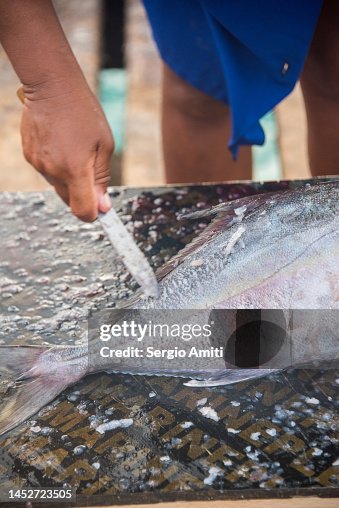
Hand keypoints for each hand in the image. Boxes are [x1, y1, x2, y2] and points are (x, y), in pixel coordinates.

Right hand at [20, 81, 113, 220]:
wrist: (52, 86)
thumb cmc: (83, 112)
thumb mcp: (104, 145)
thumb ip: (102, 178)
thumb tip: (102, 207)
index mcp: (75, 170)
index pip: (82, 211)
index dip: (93, 213)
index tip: (101, 208)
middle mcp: (53, 171)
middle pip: (70, 201)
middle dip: (83, 195)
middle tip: (92, 169)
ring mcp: (38, 164)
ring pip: (59, 186)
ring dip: (70, 179)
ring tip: (76, 149)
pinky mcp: (30, 156)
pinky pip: (48, 172)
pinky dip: (58, 167)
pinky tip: (62, 145)